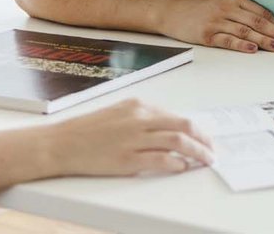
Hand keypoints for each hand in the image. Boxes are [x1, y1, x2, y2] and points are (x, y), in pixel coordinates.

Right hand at [54, 98, 213, 175]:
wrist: (62, 143)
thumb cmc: (87, 130)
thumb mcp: (118, 113)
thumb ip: (142, 118)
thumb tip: (167, 127)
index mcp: (138, 106)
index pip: (177, 117)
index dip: (196, 129)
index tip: (204, 138)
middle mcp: (139, 119)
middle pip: (183, 126)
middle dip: (203, 139)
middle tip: (212, 150)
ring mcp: (134, 139)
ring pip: (177, 142)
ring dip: (196, 152)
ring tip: (205, 160)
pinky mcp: (127, 159)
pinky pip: (161, 160)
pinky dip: (176, 164)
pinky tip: (182, 167)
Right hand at [157, 0, 273, 52]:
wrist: (171, 10)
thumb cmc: (200, 8)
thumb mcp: (222, 2)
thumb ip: (242, 10)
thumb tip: (266, 26)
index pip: (262, 12)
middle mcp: (227, 7)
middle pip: (258, 21)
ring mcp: (216, 21)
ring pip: (246, 31)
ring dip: (264, 40)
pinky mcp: (206, 34)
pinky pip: (227, 40)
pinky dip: (241, 44)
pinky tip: (252, 49)